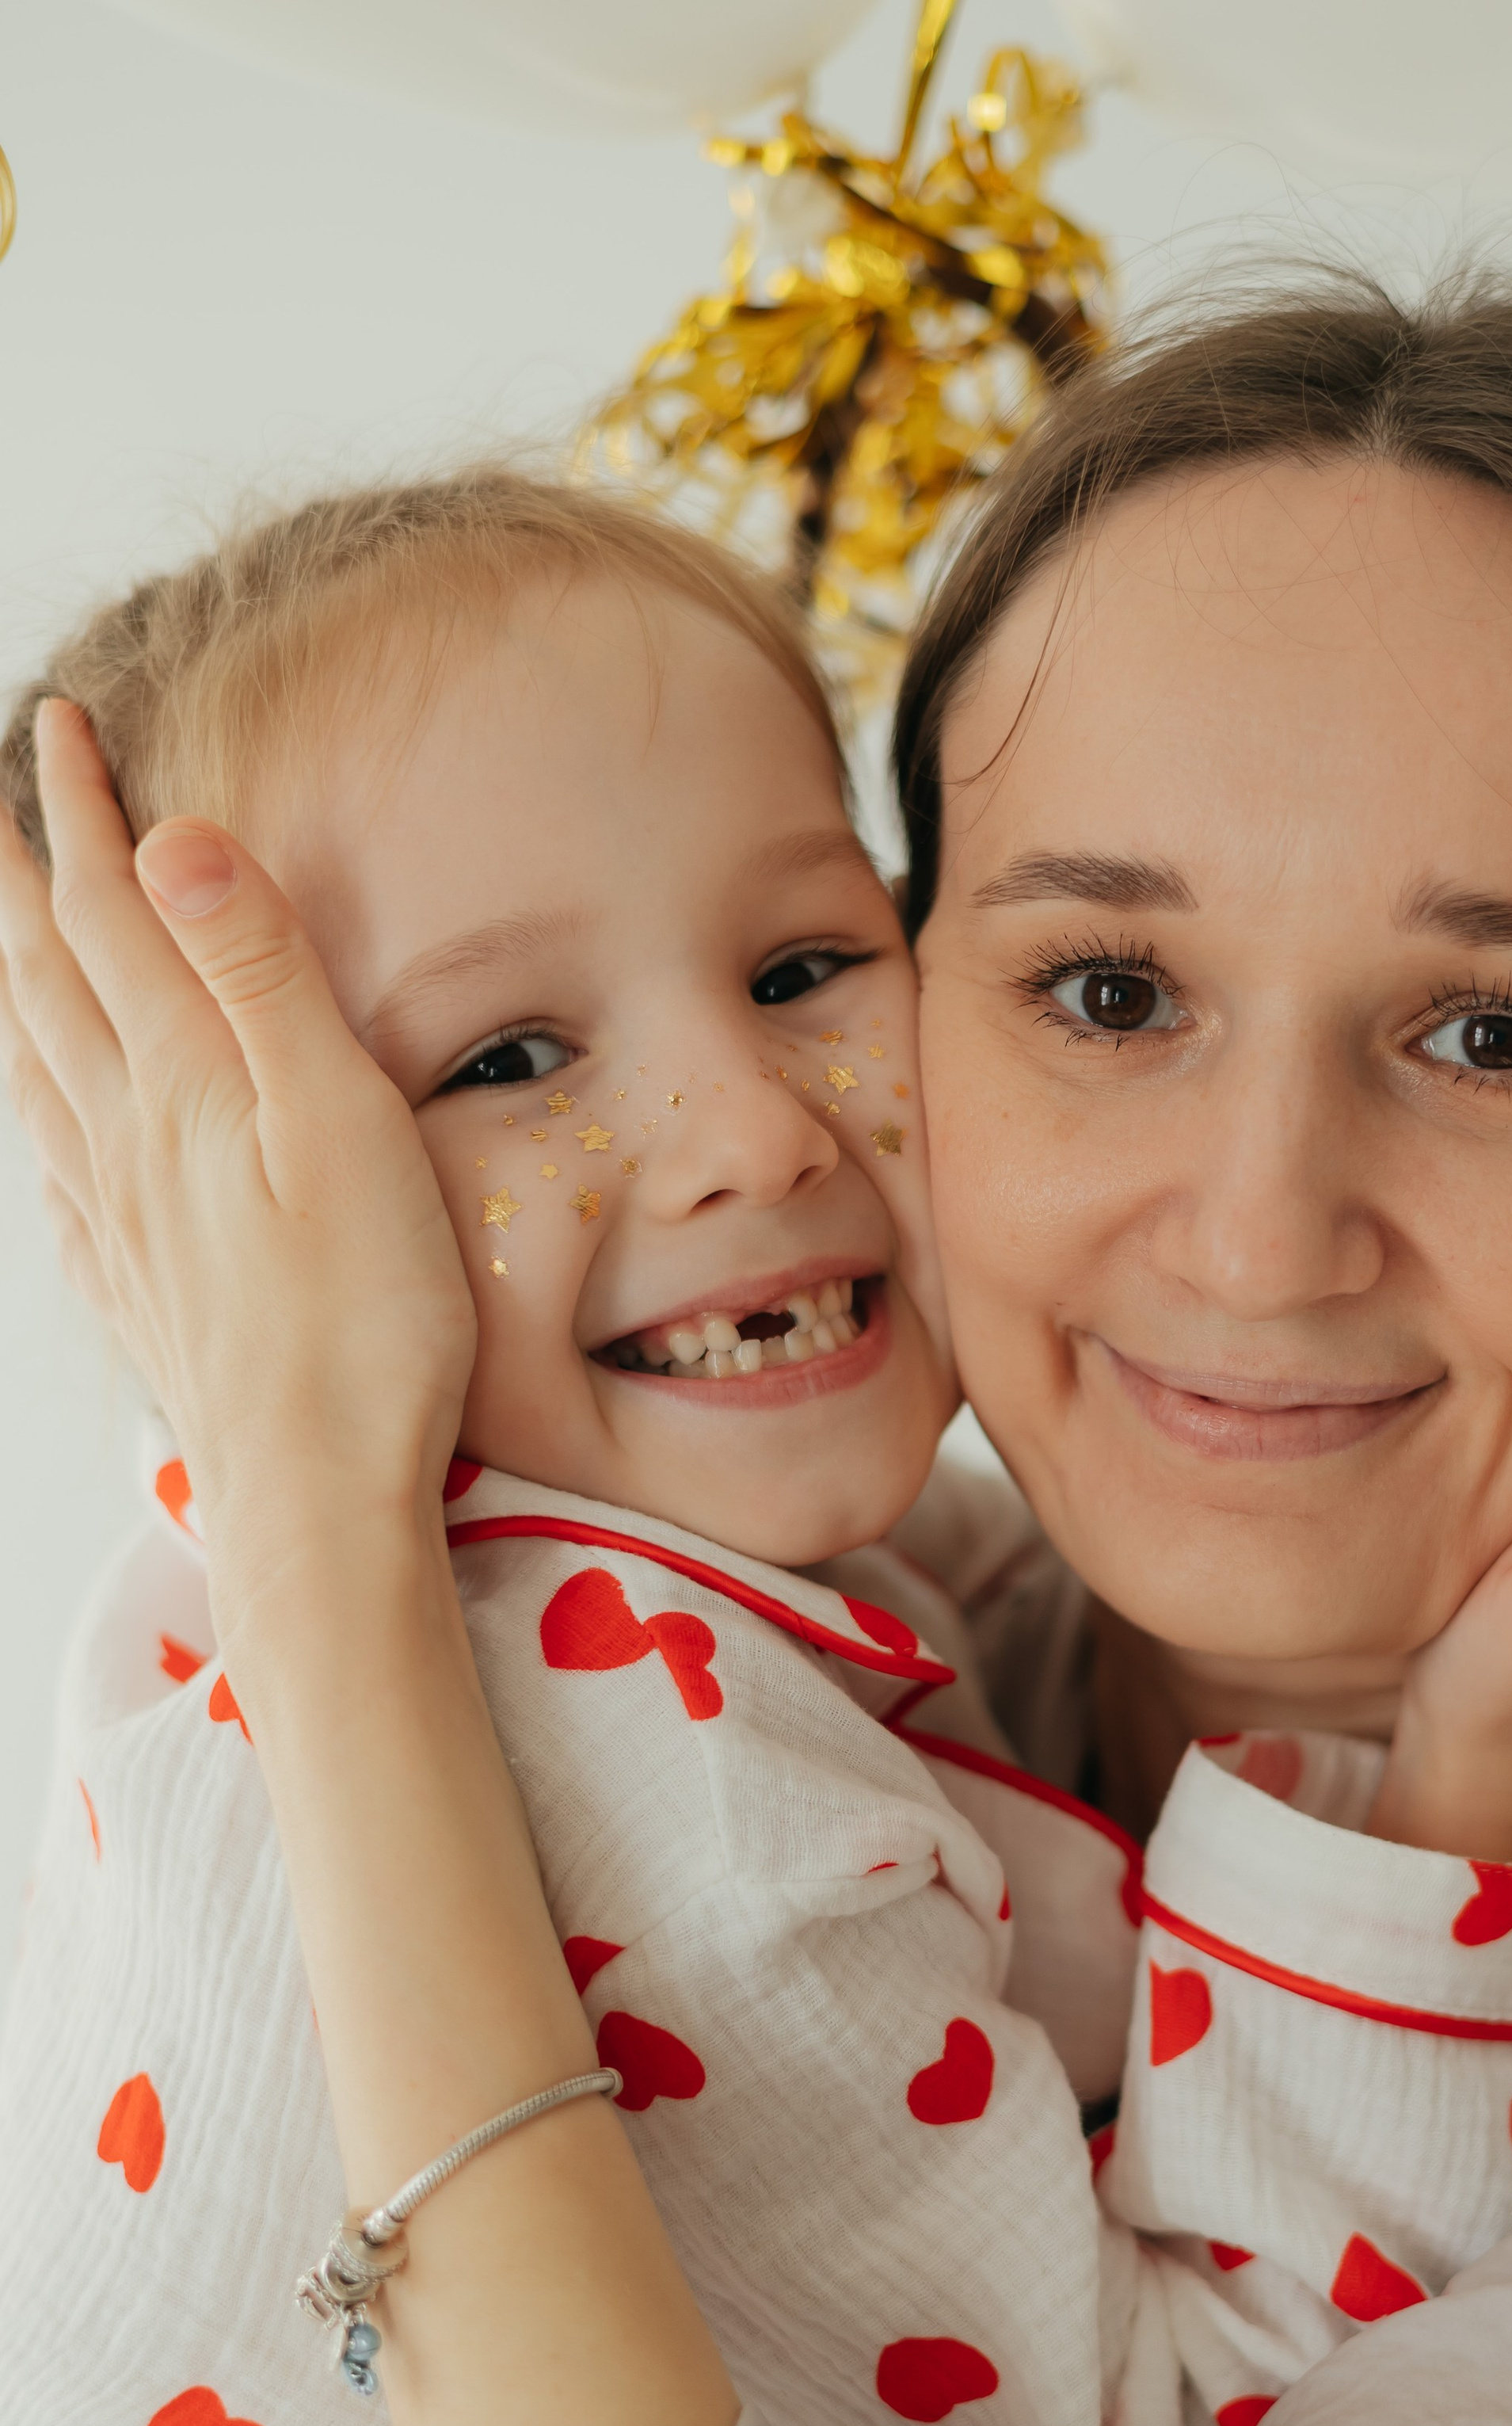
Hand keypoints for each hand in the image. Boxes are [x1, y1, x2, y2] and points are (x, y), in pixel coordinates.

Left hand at [0, 702, 475, 1622]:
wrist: (316, 1500)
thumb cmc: (362, 1326)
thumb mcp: (341, 1124)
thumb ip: (259, 979)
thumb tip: (173, 838)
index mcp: (186, 1085)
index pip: (115, 912)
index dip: (84, 812)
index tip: (63, 724)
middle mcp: (130, 1140)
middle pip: (49, 977)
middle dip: (18, 875)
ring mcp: (123, 1220)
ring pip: (38, 1067)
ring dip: (11, 980)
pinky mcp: (139, 1290)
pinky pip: (59, 1175)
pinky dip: (36, 1115)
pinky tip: (44, 1126)